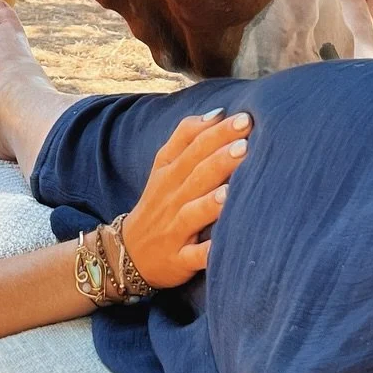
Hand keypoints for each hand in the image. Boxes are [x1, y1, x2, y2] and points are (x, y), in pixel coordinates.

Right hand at [121, 109, 251, 290]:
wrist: (127, 253)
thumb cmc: (157, 203)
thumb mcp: (163, 166)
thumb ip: (186, 137)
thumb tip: (217, 113)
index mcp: (169, 173)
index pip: (192, 147)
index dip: (216, 132)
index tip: (243, 118)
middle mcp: (171, 199)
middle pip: (195, 175)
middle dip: (220, 159)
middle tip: (245, 144)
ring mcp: (174, 230)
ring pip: (192, 214)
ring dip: (210, 203)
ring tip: (230, 191)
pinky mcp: (178, 259)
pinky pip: (192, 256)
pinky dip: (205, 253)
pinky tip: (220, 248)